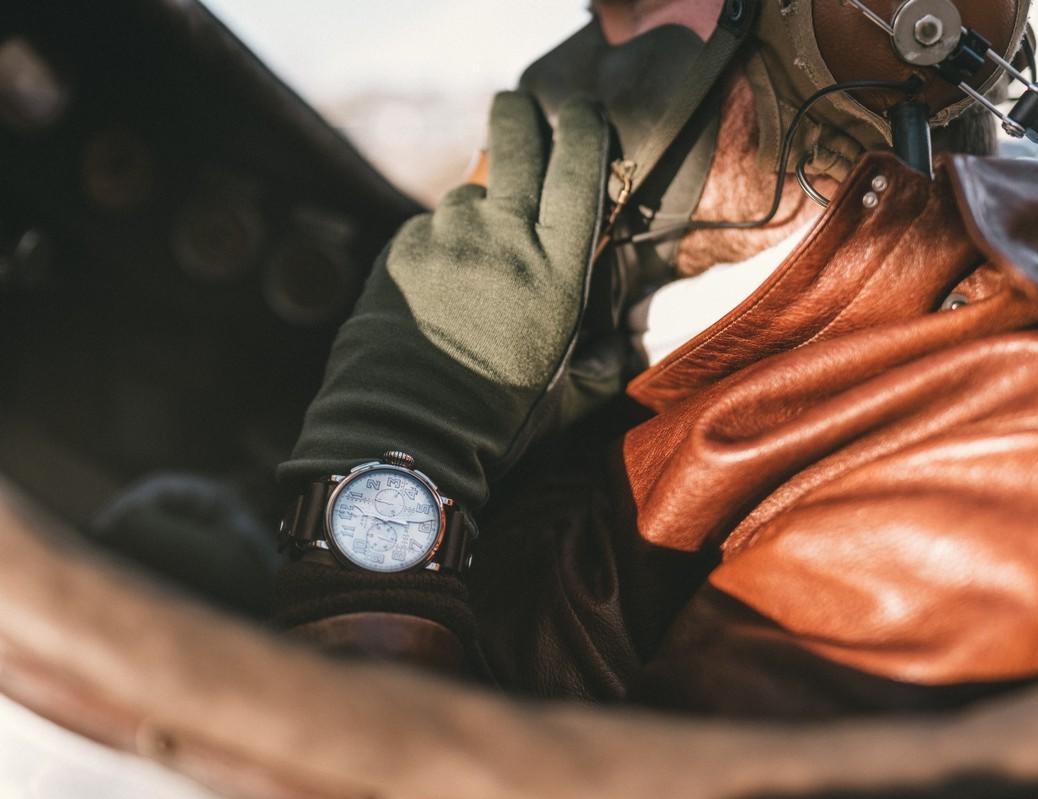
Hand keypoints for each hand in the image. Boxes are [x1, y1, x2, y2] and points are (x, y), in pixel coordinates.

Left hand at [281, 92, 611, 512]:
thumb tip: (618, 351)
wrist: (406, 433)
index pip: (580, 169)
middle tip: (517, 106)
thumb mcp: (568, 394)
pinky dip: (436, 246)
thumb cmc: (497, 421)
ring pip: (468, 196)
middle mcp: (504, 238)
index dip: (584, 129)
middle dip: (520, 115)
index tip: (581, 112)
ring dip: (475, 213)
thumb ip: (599, 362)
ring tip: (472, 267)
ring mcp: (447, 238)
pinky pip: (427, 230)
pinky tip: (435, 292)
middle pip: (517, 142)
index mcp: (558, 272)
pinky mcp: (400, 250)